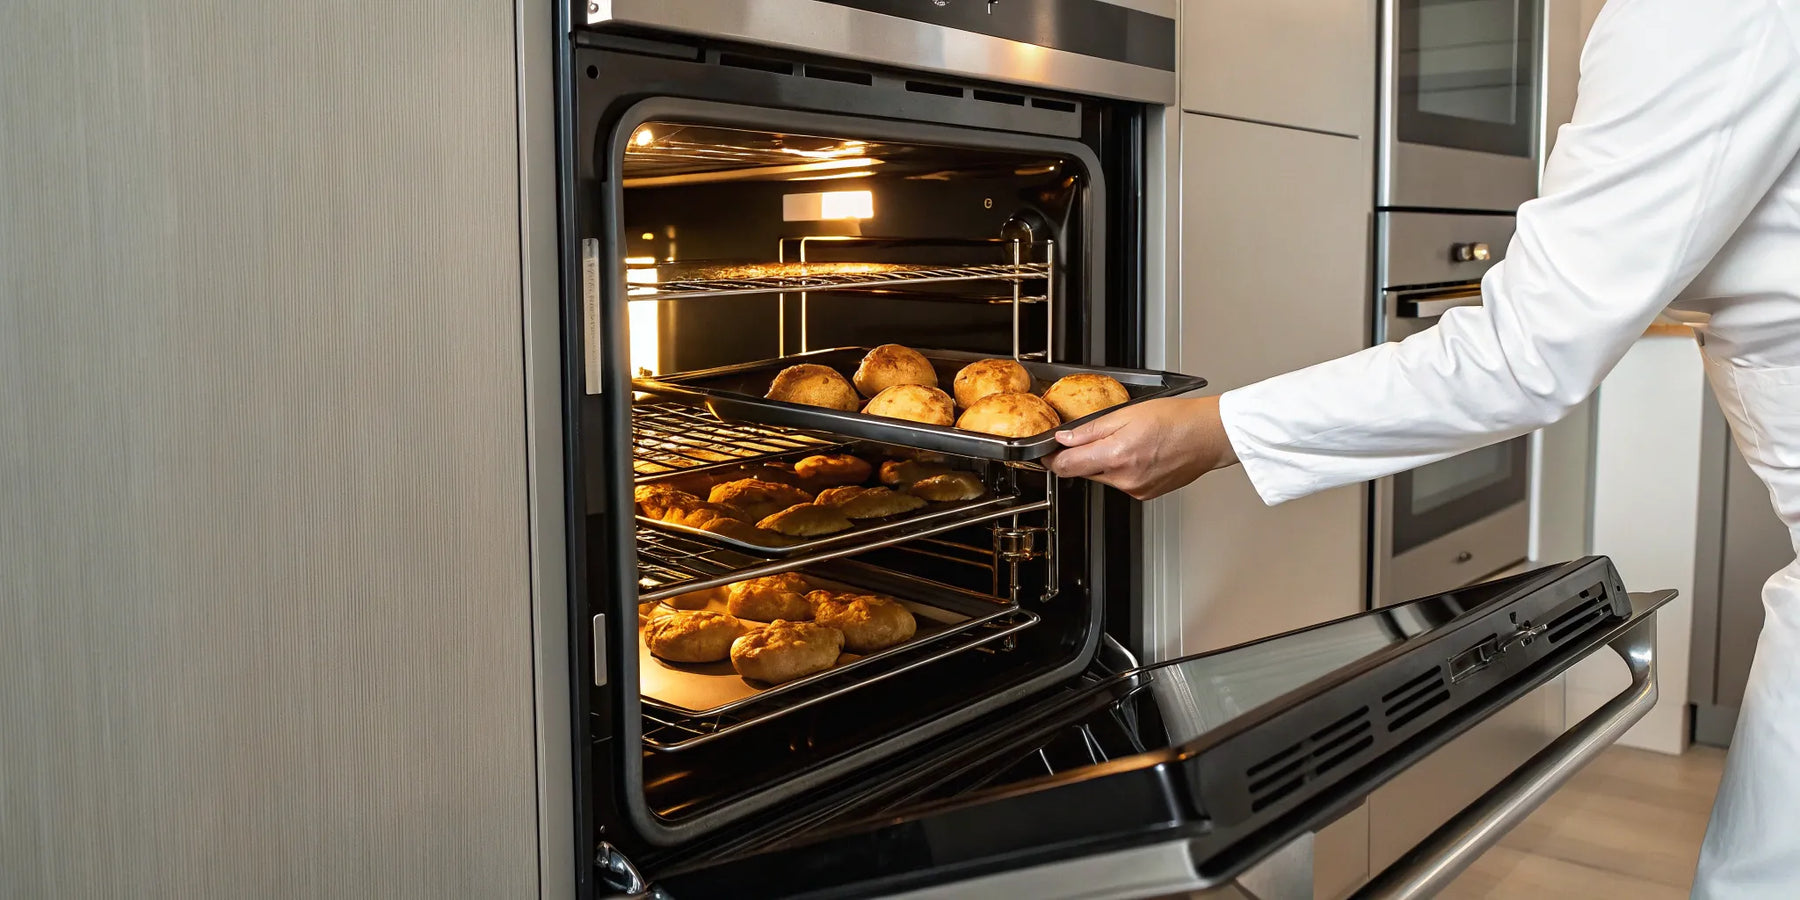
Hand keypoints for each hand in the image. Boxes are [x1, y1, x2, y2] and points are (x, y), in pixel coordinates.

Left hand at [1043, 395, 1238, 499]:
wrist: (1209, 435)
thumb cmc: (1177, 420)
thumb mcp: (1127, 413)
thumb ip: (1091, 429)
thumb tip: (1064, 438)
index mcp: (1117, 455)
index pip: (1067, 466)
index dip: (1052, 459)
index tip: (1047, 453)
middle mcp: (1124, 478)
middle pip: (1084, 472)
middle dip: (1082, 456)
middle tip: (1096, 437)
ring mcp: (1136, 489)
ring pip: (1103, 477)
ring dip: (1104, 462)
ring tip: (1128, 442)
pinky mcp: (1145, 494)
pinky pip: (1122, 483)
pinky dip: (1122, 469)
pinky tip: (1139, 454)